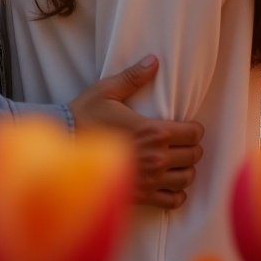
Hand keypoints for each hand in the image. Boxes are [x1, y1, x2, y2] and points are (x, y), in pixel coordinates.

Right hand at [69, 56, 203, 209]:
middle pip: (194, 155)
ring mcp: (150, 179)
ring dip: (185, 168)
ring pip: (187, 178)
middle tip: (180, 141)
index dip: (194, 128)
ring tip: (174, 160)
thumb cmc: (86, 116)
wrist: (66, 147)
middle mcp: (156, 157)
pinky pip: (173, 200)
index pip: (193, 133)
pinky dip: (176, 192)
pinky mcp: (142, 195)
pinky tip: (166, 180)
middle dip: (191, 147)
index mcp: (152, 131)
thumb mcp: (107, 91)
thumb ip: (133, 76)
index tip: (186, 125)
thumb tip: (154, 60)